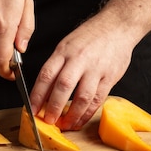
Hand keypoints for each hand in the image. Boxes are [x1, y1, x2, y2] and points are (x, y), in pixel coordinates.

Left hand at [30, 12, 134, 130]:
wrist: (118, 25)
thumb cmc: (90, 36)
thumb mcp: (67, 44)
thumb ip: (57, 66)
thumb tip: (45, 91)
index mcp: (64, 51)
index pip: (46, 75)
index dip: (37, 95)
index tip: (32, 109)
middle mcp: (79, 59)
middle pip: (63, 86)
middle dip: (54, 107)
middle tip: (48, 121)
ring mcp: (95, 69)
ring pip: (82, 96)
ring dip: (72, 114)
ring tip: (66, 125)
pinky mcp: (110, 77)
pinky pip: (97, 99)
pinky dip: (88, 112)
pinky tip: (81, 119)